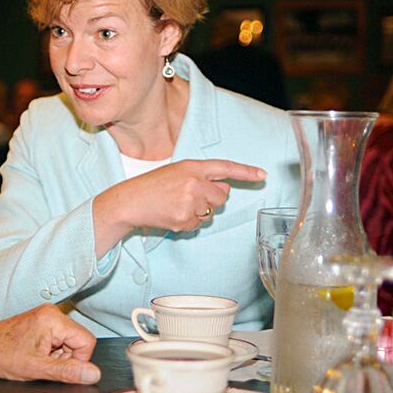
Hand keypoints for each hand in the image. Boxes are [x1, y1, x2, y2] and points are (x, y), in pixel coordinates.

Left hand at [0, 304, 99, 384]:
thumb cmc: (0, 356)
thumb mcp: (36, 369)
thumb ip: (67, 371)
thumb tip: (94, 373)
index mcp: (53, 319)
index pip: (87, 342)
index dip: (77, 360)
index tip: (56, 366)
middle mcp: (51, 313)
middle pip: (79, 341)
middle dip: (65, 358)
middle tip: (42, 363)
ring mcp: (45, 317)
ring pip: (69, 343)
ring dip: (56, 357)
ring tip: (34, 359)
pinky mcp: (40, 323)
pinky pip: (58, 341)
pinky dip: (49, 353)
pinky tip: (33, 355)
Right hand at [98, 159, 266, 236]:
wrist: (129, 202)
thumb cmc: (152, 186)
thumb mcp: (177, 172)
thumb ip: (202, 177)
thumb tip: (224, 190)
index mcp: (192, 166)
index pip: (225, 168)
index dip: (246, 172)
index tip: (262, 175)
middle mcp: (194, 182)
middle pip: (222, 197)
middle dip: (211, 199)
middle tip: (190, 197)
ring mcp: (190, 202)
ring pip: (211, 213)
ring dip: (199, 212)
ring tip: (177, 205)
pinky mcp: (184, 219)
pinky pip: (198, 225)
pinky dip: (188, 223)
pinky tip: (173, 215)